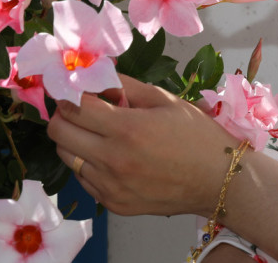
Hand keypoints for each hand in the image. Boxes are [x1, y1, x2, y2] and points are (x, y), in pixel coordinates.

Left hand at [47, 74, 238, 217]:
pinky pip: (83, 179)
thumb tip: (95, 75)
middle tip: (80, 109)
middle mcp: (113, 160)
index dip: (69, 93)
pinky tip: (111, 156)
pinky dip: (88, 164)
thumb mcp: (164, 99)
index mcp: (127, 129)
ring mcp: (110, 186)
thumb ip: (125, 85)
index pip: (73, 107)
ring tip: (97, 133)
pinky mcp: (113, 204)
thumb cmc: (196, 135)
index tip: (73, 88)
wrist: (218, 180)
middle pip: (59, 133)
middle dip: (64, 115)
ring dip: (74, 140)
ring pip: (67, 157)